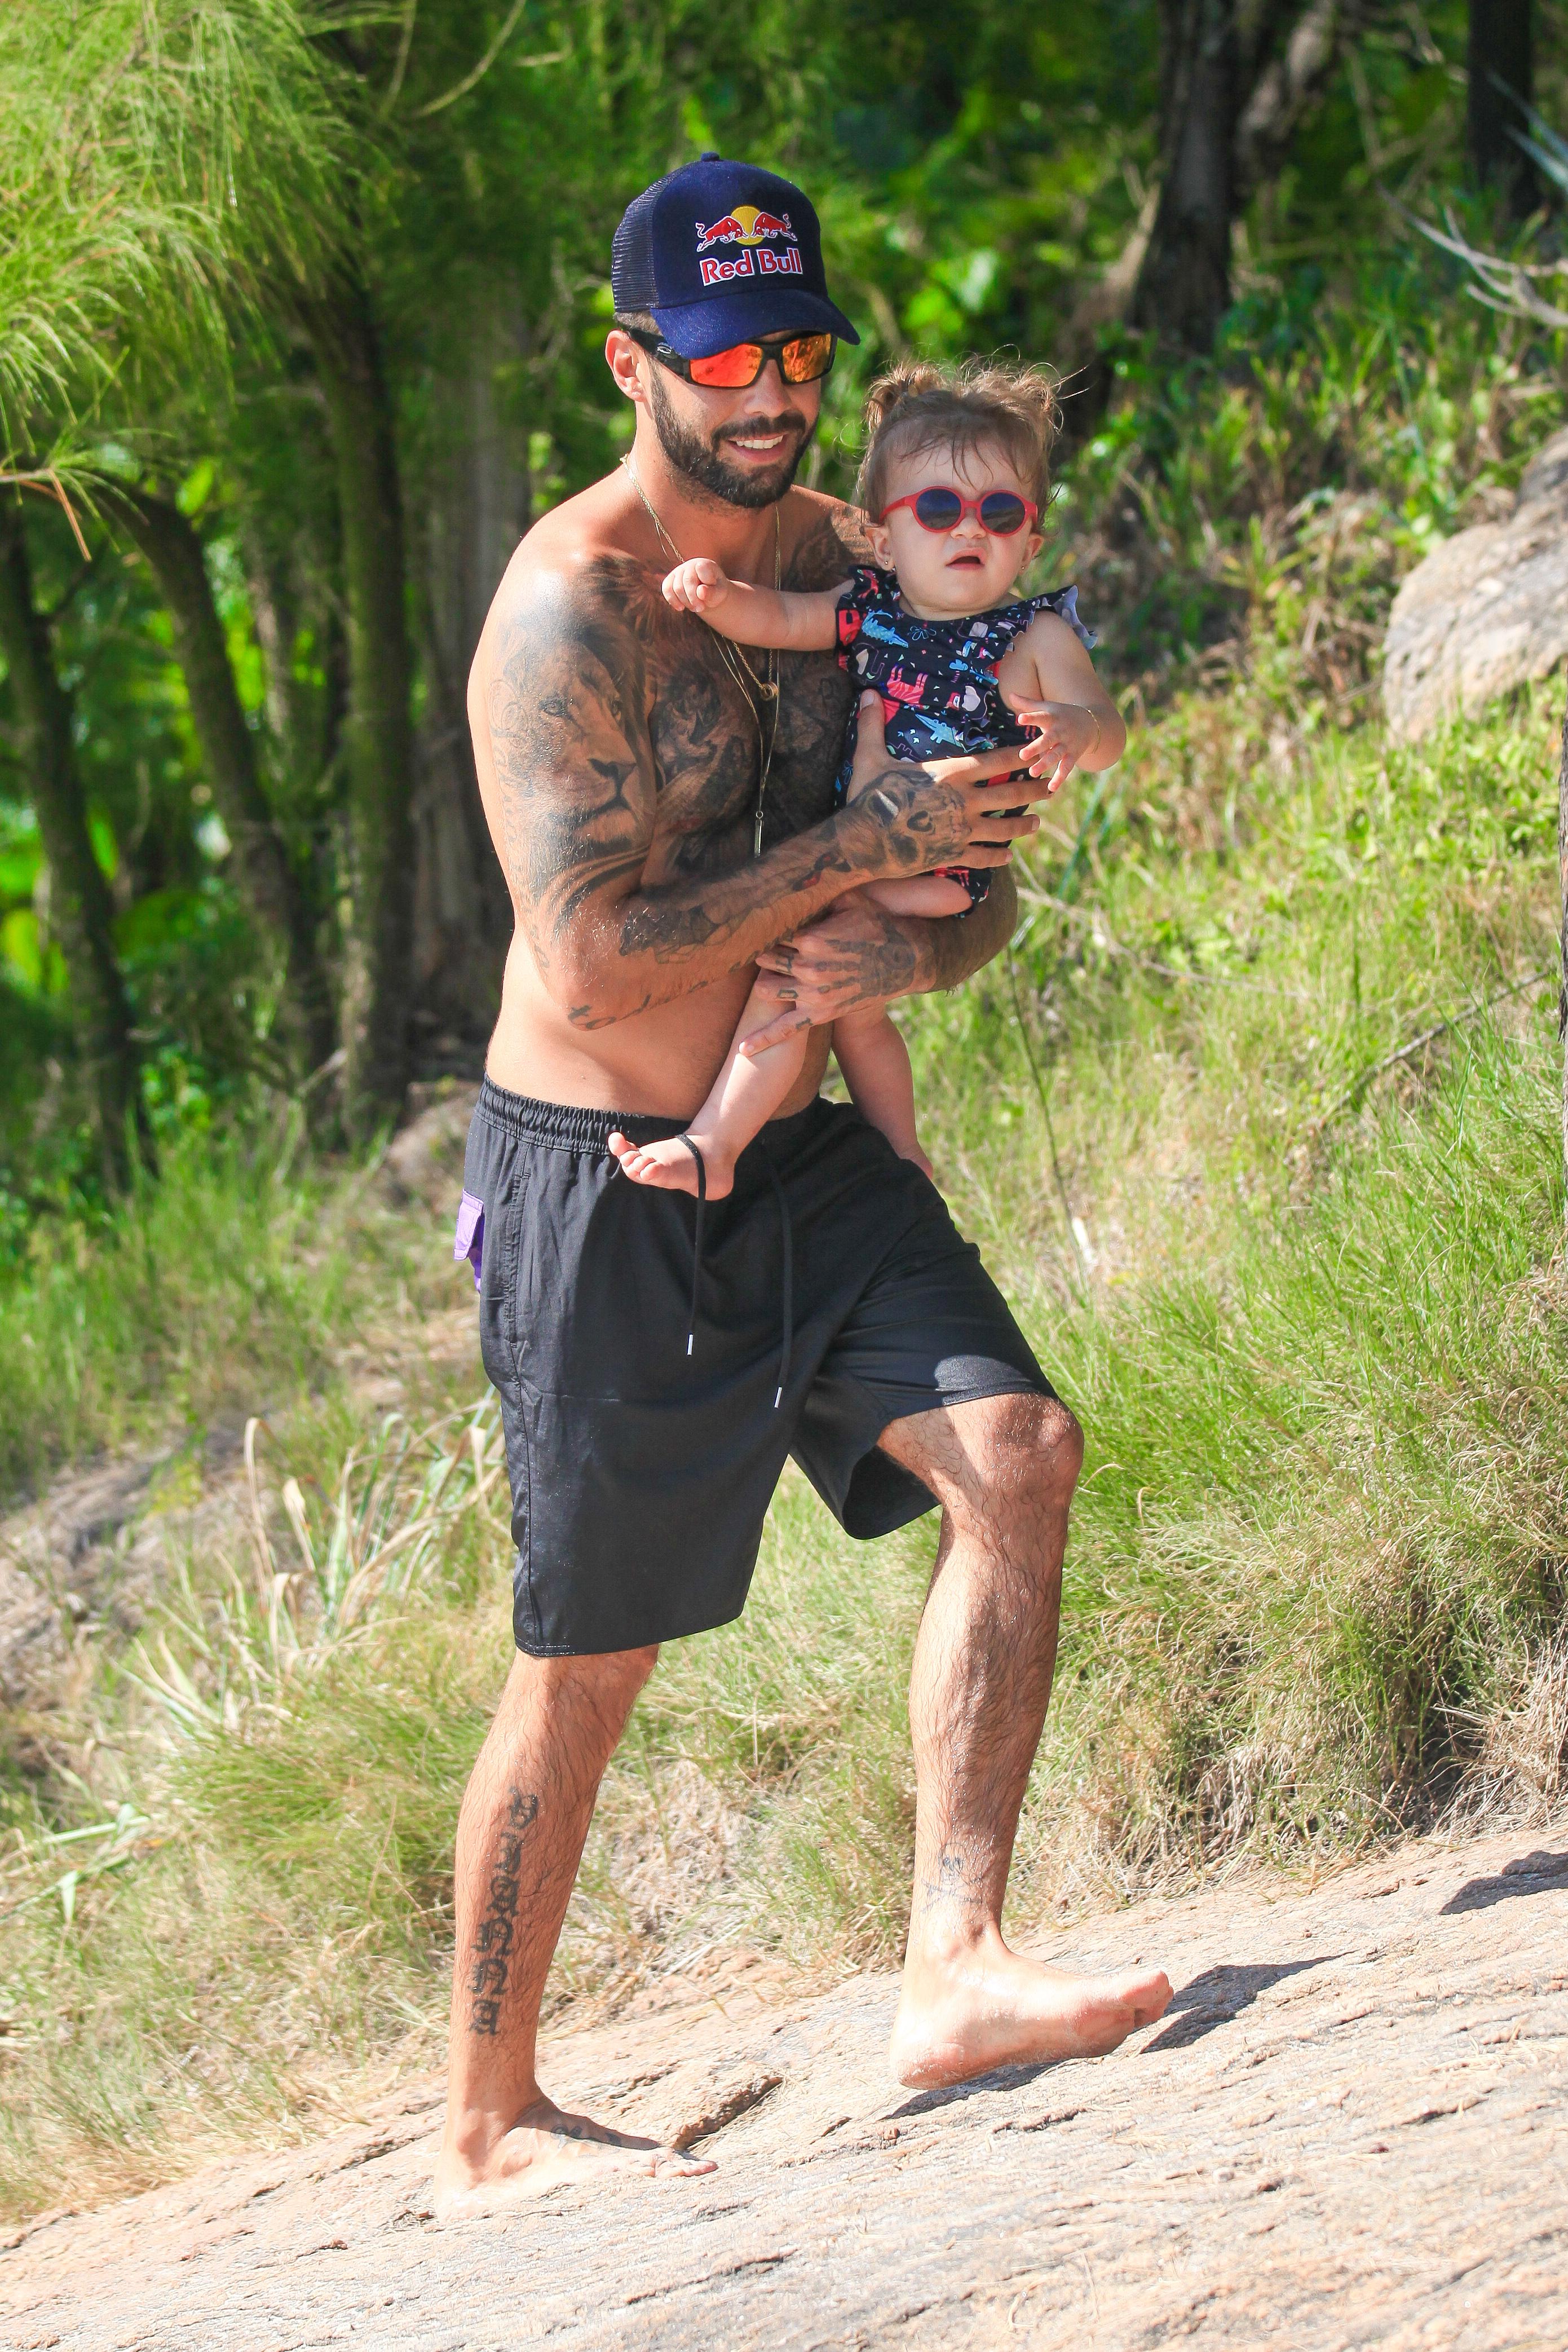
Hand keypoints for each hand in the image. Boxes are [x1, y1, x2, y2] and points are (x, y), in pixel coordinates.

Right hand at [662, 556, 731, 615]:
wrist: (707, 592)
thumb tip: (700, 591)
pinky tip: (681, 608)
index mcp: (704, 564)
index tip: (712, 594)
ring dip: (686, 602)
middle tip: (701, 608)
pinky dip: (673, 601)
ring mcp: (678, 571)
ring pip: (676, 588)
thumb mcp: (720, 593)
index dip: (704, 586)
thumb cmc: (716, 591)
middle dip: (694, 598)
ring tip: (695, 608)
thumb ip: (713, 592)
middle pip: (687, 582)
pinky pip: (666, 589)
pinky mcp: (670, 579)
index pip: (700, 570)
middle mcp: (690, 564)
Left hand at [745, 890, 916, 1052]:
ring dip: (762, 980)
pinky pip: (785, 1030)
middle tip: (757, 946)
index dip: (767, 926)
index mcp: (812, 938)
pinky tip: (743, 1049)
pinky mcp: (819, 1014)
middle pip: (766, 958)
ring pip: (766, 988)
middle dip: (762, 951)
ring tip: (766, 972)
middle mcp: (808, 968)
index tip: (758, 922)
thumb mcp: (851, 900)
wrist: (904, 962)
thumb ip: (822, 892)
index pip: (774, 931)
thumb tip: (799, 876)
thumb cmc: (877, 926)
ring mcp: (812, 994)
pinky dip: (763, 1039)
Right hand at [841, 694, 1046, 880]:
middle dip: (1034, 790)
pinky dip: (997, 856)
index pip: (996, 761)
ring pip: (1004, 828)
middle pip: (1011, 794)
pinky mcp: (953, 854)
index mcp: (951, 774)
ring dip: (1023, 825)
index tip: (1036, 752)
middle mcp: (964, 801)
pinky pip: (983, 856)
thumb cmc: (868, 796)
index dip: (1019, 756)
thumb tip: (867, 693)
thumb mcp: (869, 757)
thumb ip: (873, 725)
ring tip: (1036, 822)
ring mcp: (961, 830)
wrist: (863, 841)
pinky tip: (1007, 856)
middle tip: (1052, 788)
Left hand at [1006, 697, 1101, 793]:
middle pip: (1048, 739)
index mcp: (1052, 717)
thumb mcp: (1047, 707)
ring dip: (1045, 764)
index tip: (1020, 719)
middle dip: (1036, 747)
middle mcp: (1060, 731)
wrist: (1091, 722)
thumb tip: (1009, 694)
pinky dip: (1059, 778)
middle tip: (1022, 756)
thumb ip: (1028, 704)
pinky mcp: (1073, 755)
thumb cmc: (1061, 714)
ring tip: (1032, 773)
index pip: (1040, 716)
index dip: (1031, 717)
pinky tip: (1050, 788)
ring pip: (1056, 755)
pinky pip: (1066, 768)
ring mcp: (1068, 744)